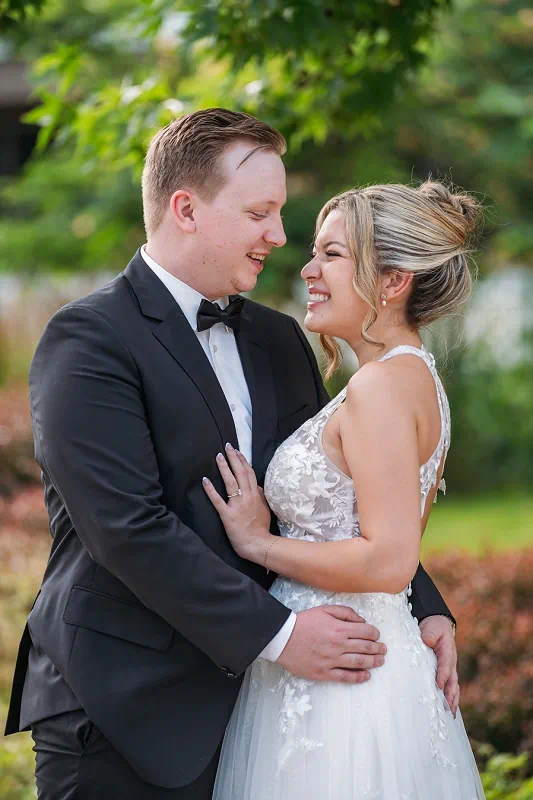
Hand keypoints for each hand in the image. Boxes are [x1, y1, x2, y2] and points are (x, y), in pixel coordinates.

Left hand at [202, 443, 271, 561]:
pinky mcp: (227, 515)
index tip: (238, 451)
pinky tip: (205, 480)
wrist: (259, 544)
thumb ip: (260, 496)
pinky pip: (218, 500)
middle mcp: (247, 497)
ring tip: (218, 456)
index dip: (243, 461)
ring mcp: (237, 505)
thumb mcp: (265, 509)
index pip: (249, 473)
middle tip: (227, 446)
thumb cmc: (261, 529)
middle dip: (234, 458)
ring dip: (224, 468)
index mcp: (256, 495)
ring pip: (230, 482)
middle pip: (240, 473)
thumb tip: (256, 486)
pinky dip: (211, 490)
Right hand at [277, 605, 386, 682]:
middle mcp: (338, 645)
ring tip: (380, 661)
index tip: (377, 635)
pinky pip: (345, 677)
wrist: (283, 638)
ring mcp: (331, 660)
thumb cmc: (304, 622)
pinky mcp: (324, 672)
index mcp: (339, 629)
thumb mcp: (324, 609)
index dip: (375, 634)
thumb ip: (345, 612)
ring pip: (359, 663)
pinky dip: (358, 677)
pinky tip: (367, 676)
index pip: (366, 632)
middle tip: (383, 649)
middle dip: (378, 649)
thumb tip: (362, 621)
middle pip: (365, 648)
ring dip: (373, 662)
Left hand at [419, 615, 458, 715]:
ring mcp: (450, 668)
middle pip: (452, 681)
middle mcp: (451, 662)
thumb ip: (430, 633)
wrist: (438, 625)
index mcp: (447, 652)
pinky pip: (450, 686)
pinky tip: (449, 709)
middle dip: (450, 694)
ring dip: (452, 699)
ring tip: (450, 714)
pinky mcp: (446, 672)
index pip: (445, 665)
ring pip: (453, 686)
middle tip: (447, 708)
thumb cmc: (434, 627)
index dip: (442, 675)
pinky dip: (451, 697)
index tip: (438, 685)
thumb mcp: (432, 627)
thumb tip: (427, 640)